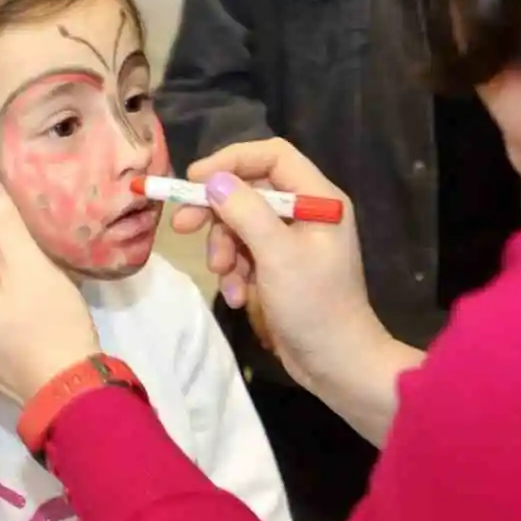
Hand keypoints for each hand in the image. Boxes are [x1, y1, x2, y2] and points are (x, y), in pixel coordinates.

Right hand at [171, 139, 389, 388]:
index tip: (194, 180)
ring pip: (241, 225)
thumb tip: (212, 179)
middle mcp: (306, 212)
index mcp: (318, 198)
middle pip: (249, 190)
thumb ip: (244, 211)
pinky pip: (245, 255)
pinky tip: (240, 297)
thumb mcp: (277, 255)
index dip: (231, 161)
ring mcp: (292, 242)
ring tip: (226, 278)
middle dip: (217, 212)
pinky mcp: (279, 268)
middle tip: (183, 227)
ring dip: (225, 250)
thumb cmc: (314, 304)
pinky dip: (236, 273)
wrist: (337, 364)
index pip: (272, 156)